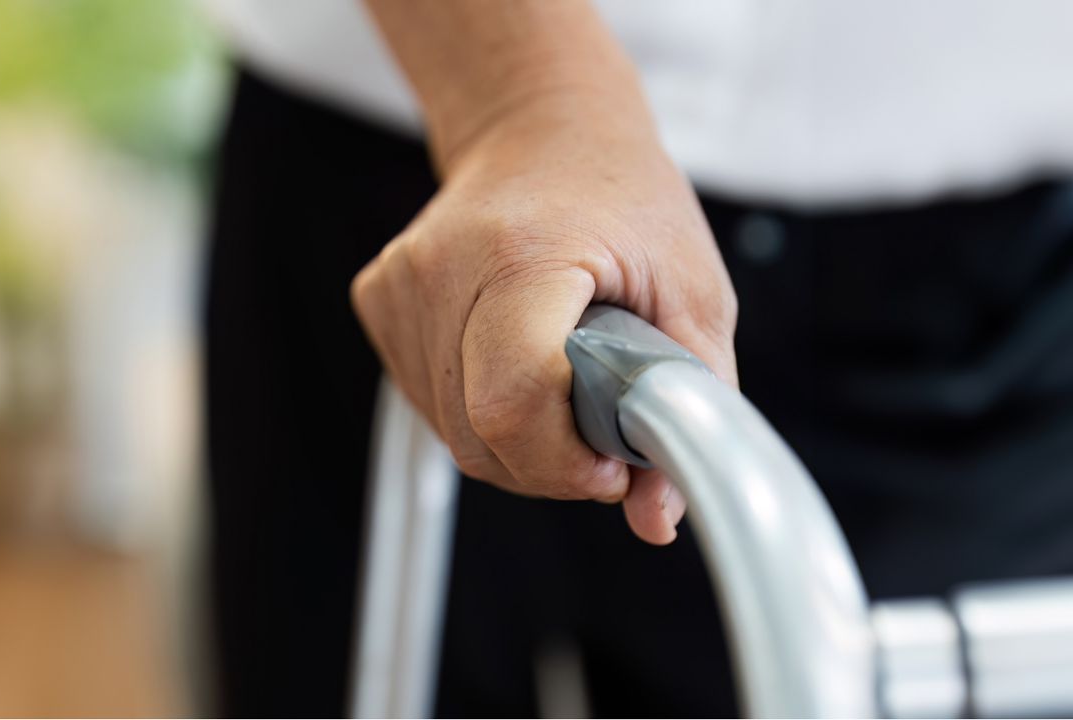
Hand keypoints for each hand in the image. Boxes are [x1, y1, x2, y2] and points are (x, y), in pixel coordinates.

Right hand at [352, 93, 736, 543]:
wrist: (542, 129)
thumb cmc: (624, 200)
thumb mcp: (694, 289)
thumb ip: (688, 403)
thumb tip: (654, 518)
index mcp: (520, 255)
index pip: (514, 401)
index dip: (566, 459)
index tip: (612, 457)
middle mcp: (440, 270)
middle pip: (478, 434)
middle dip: (551, 461)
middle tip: (602, 423)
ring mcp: (399, 288)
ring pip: (452, 433)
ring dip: (519, 440)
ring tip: (566, 382)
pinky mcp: (379, 303)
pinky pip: (432, 406)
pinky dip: (482, 413)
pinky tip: (517, 365)